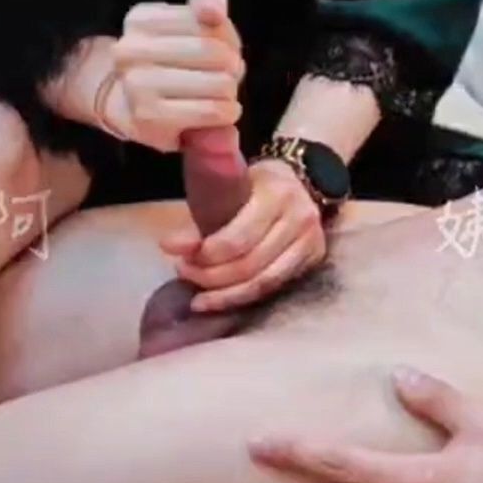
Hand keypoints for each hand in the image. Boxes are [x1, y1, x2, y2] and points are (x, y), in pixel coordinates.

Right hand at [98, 0, 244, 152]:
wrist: (131, 108)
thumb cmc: (174, 62)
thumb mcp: (192, 24)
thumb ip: (207, 1)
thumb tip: (213, 8)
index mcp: (141, 19)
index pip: (210, 18)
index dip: (226, 37)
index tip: (217, 49)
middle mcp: (130, 49)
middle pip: (214, 51)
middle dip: (232, 65)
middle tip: (225, 75)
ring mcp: (136, 84)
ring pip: (218, 83)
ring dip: (230, 91)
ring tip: (218, 94)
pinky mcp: (150, 117)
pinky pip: (212, 111)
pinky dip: (227, 112)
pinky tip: (220, 113)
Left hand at [160, 156, 325, 311]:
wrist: (299, 182)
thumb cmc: (254, 185)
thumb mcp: (228, 190)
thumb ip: (201, 219)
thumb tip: (169, 247)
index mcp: (276, 194)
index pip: (239, 237)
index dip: (208, 255)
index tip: (180, 257)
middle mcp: (300, 218)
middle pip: (251, 263)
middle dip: (212, 276)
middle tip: (184, 272)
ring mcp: (311, 241)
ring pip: (264, 282)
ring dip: (225, 294)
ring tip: (198, 297)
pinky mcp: (313, 259)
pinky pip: (274, 288)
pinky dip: (243, 297)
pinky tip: (219, 301)